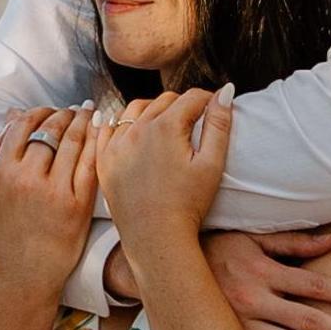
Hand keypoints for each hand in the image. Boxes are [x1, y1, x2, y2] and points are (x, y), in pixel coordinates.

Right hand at [0, 105, 100, 304]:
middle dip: (64, 113)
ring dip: (84, 121)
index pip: (23, 125)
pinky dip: (99, 141)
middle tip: (73, 109)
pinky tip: (103, 131)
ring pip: (74, 141)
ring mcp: (54, 192)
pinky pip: (90, 163)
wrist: (22, 277)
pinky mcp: (78, 205)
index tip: (49, 111)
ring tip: (90, 114)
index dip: (38, 112)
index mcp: (1, 172)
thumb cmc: (0, 236)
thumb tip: (6, 124)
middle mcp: (27, 178)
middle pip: (51, 129)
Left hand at [100, 86, 232, 253]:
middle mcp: (136, 130)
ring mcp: (116, 144)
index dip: (207, 100)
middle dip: (181, 105)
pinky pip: (109, 128)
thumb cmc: (188, 204)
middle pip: (163, 100)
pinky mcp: (104, 160)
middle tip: (194, 120)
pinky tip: (133, 129)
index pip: (190, 97)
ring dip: (152, 110)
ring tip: (167, 125)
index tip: (213, 108)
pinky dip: (122, 123)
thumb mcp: (211, 164)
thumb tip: (226, 91)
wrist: (155, 238)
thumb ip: (219, 124)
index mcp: (165, 127)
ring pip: (135, 110)